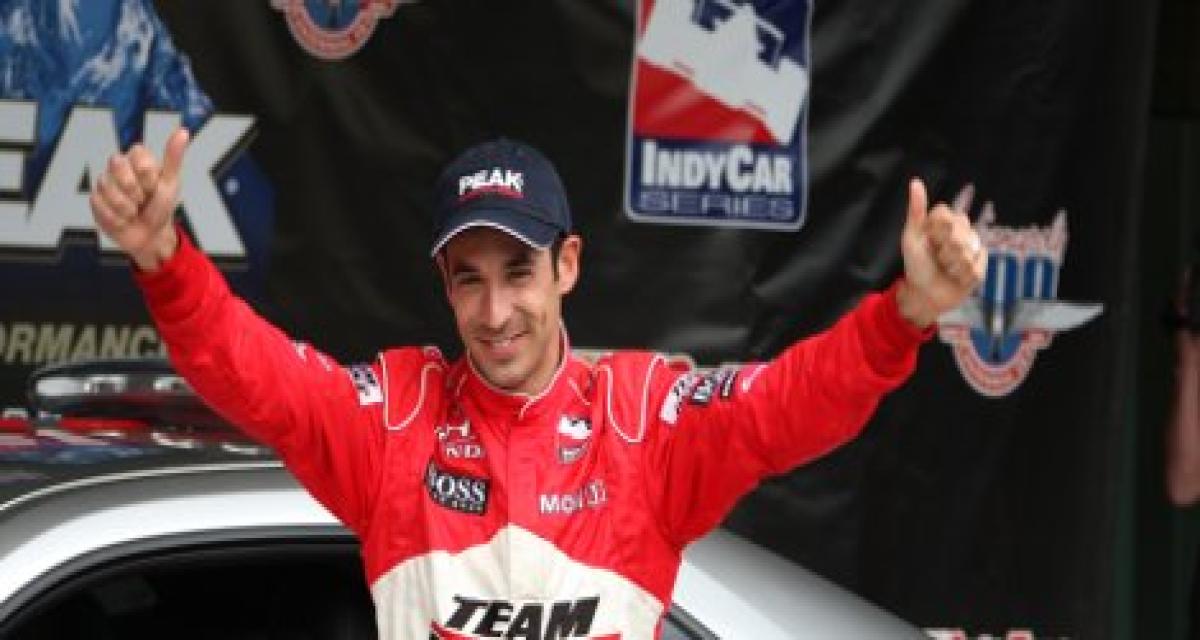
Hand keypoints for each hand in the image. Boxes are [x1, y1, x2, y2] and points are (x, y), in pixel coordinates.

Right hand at [89, 127, 188, 270]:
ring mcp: (105, 182)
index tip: (154, 186)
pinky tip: (123, 220)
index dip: (146, 174)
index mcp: (138, 159)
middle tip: (142, 199)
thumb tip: (184, 131)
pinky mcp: (95, 199)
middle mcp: (119, 167)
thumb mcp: (171, 183)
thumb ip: (173, 157)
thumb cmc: (161, 207)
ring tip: (134, 212)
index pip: (136, 153)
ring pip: (107, 186)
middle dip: (133, 187)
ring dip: (126, 206)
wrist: (149, 236)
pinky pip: (99, 203)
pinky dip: (116, 217)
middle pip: (116, 163)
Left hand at [897, 178, 986, 327]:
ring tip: (946, 269)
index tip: (929, 241)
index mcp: (944, 222)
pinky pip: (977, 265)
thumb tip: (915, 182)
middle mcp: (961, 231)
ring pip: (970, 248)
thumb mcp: (911, 238)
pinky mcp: (981, 264)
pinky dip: (963, 275)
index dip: (937, 230)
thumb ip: (916, 211)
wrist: (925, 295)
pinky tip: (956, 278)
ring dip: (953, 264)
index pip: (947, 214)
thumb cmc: (915, 266)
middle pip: (961, 230)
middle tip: (938, 258)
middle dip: (945, 249)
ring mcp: (973, 247)